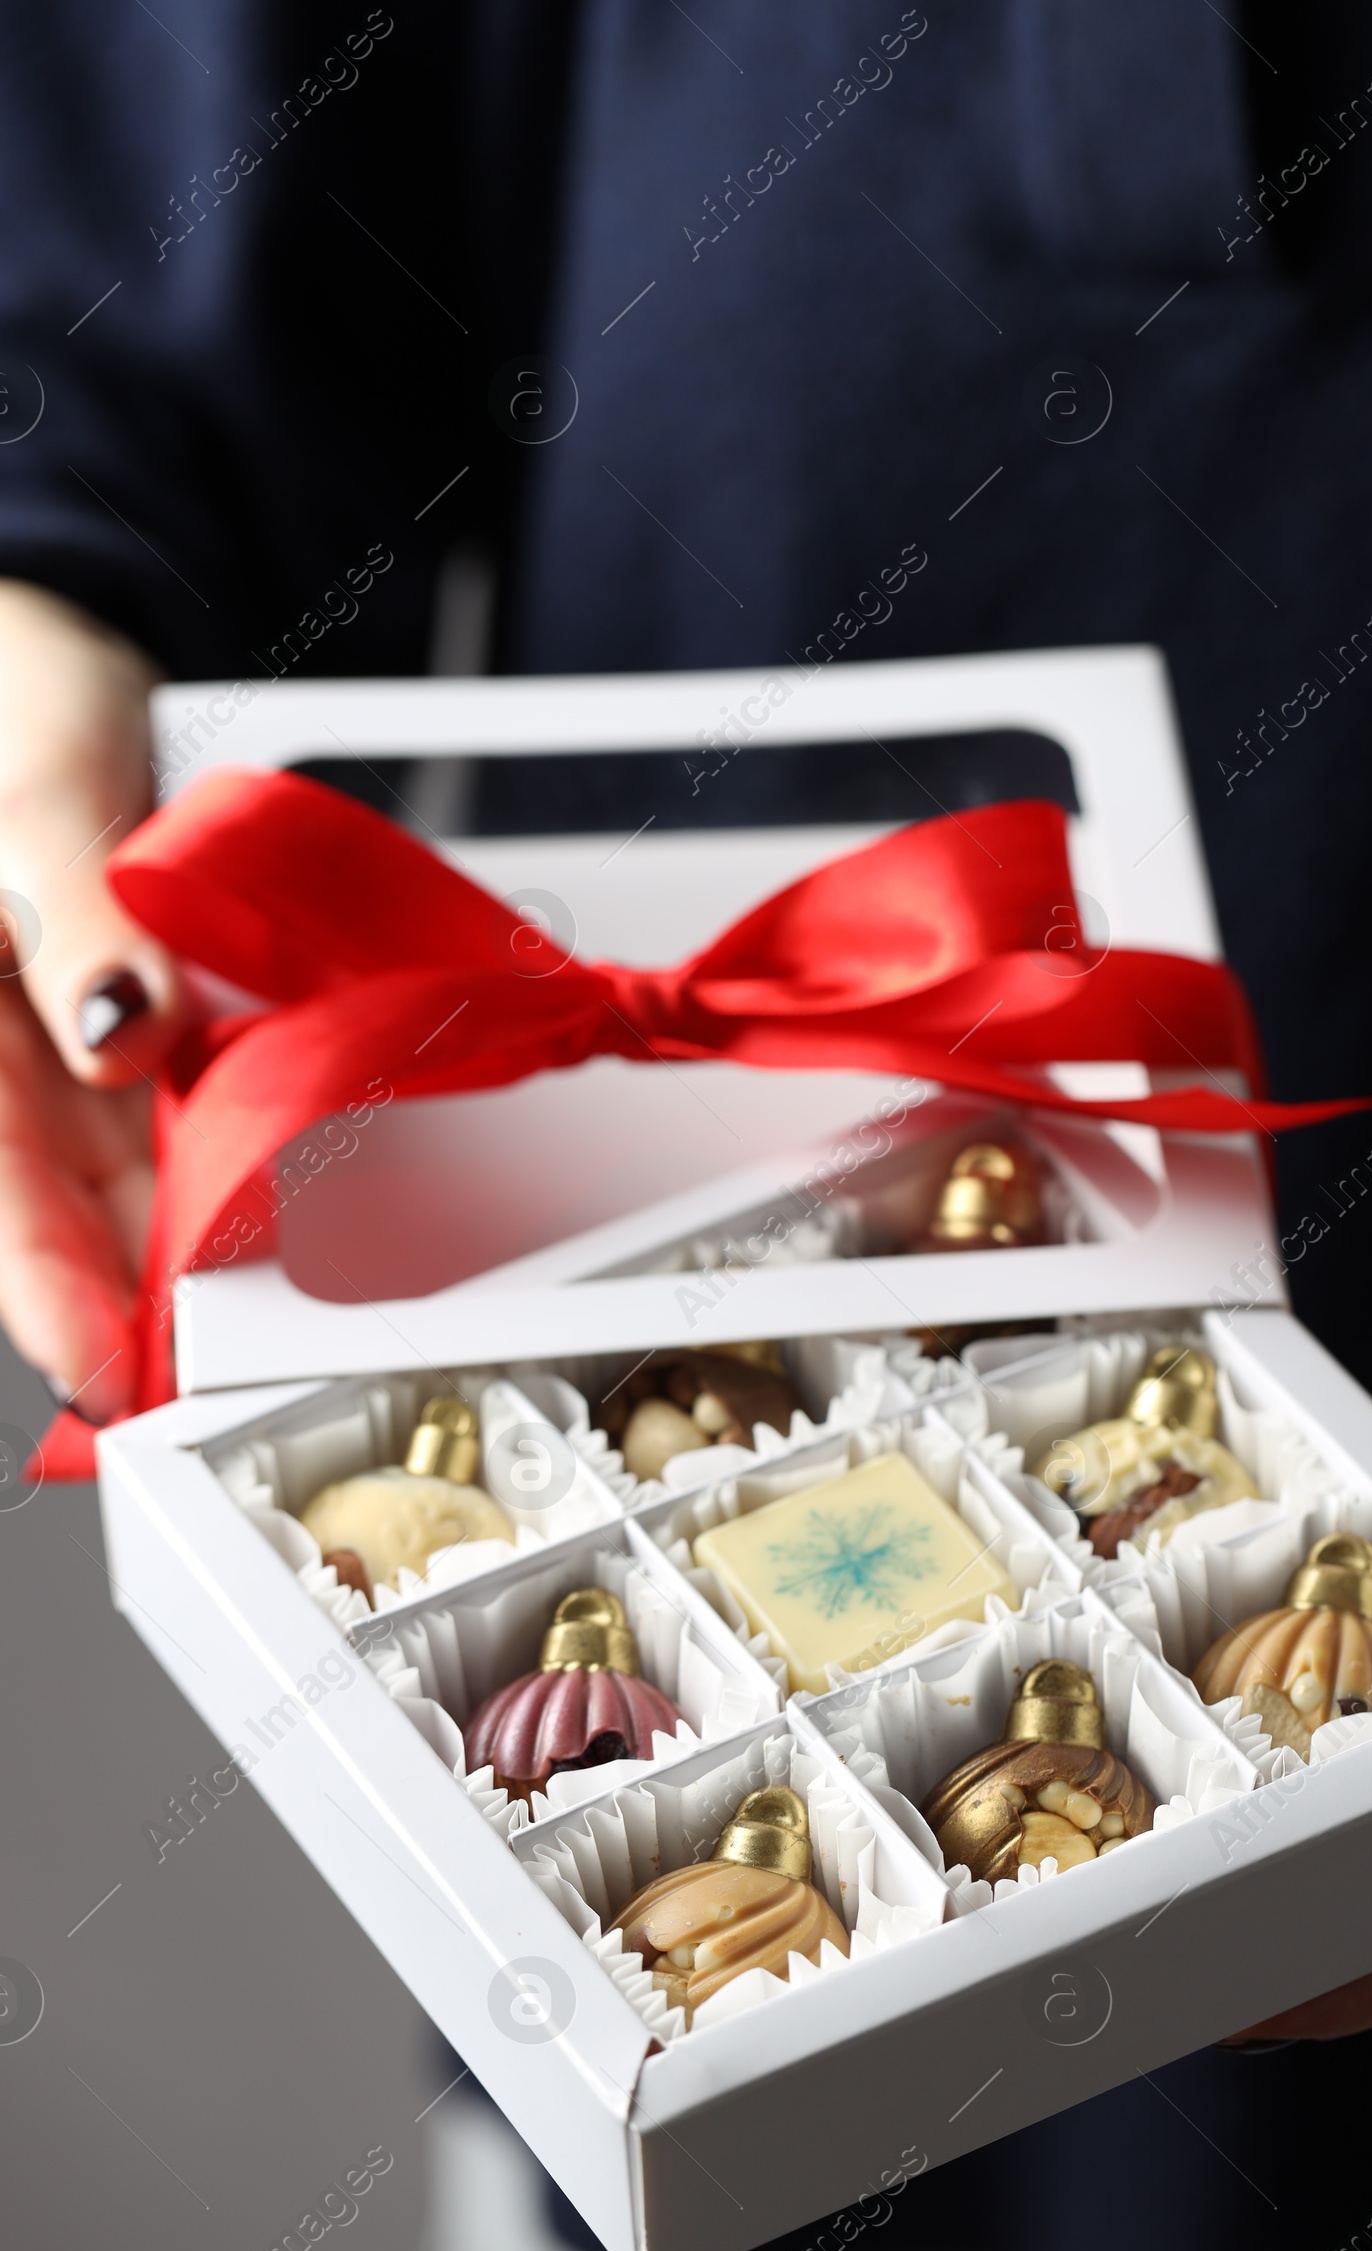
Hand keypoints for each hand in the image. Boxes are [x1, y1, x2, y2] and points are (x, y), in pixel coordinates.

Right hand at [0, 580, 178, 1421]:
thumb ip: (77, 923)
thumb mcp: (35, 802)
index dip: (44, 1294)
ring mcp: (56, 1052)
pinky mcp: (113, 1033)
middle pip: (54, 1210)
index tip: (109, 1370)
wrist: (41, 661)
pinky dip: (207, 1166)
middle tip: (206, 1378)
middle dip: (129, 1304)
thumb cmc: (8, 706)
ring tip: (242, 1324)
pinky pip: (158, 1124)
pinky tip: (256, 1211)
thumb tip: (121, 1032)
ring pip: (115, 1183)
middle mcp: (3, 1056)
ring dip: (174, 1254)